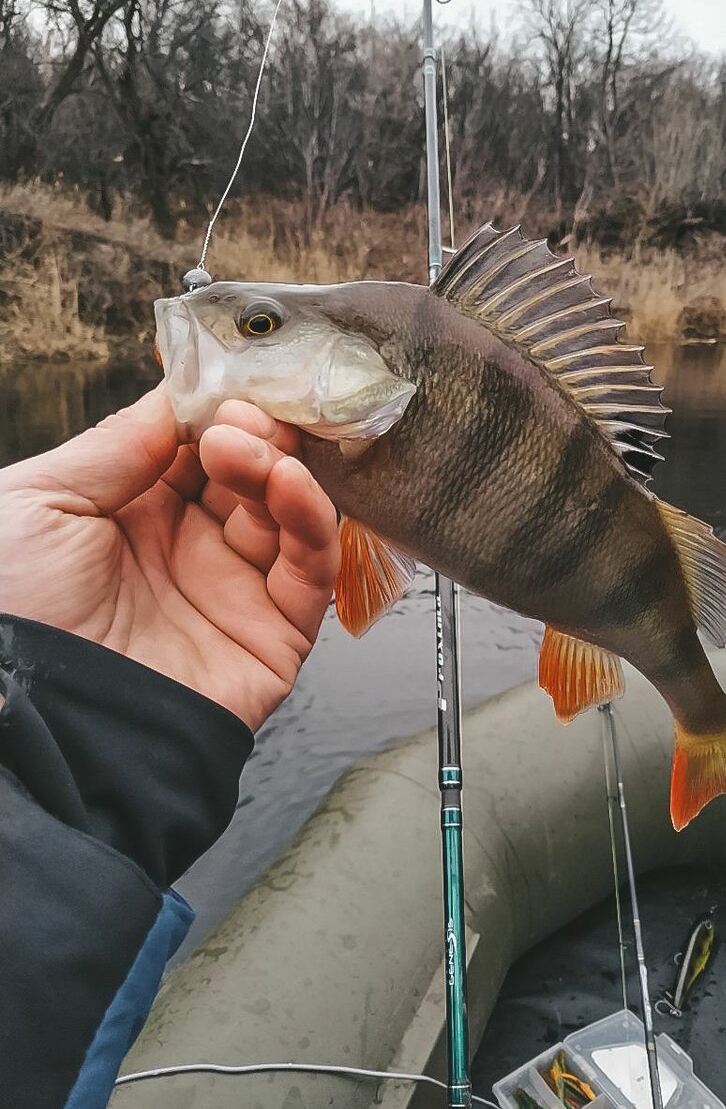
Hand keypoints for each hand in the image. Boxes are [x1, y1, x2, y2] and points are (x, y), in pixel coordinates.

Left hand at [0, 386, 337, 731]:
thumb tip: (176, 400)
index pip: (194, 448)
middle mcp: (187, 552)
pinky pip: (310, 571)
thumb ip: (114, 448)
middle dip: (253, 433)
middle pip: (249, 475)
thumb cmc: (12, 616)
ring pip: (286, 514)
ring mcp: (233, 592)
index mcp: (130, 518)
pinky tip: (287, 484)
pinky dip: (311, 520)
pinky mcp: (273, 637)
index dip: (213, 411)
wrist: (34, 726)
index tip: (224, 382)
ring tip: (248, 449)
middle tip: (242, 415)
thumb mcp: (35, 504)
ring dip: (279, 468)